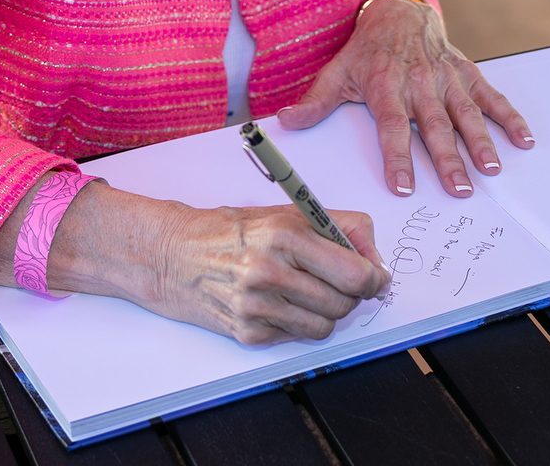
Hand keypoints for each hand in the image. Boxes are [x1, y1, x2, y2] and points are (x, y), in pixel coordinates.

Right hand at [0, 181, 390, 344]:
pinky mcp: (247, 332)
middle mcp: (269, 271)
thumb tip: (376, 259)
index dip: (374, 278)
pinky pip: (298, 337)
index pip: (355, 272)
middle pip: (344, 302)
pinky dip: (298, 323)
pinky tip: (281, 302)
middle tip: (342, 282)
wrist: (173, 254)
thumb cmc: (233, 229)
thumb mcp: (287, 212)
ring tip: (309, 291)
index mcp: (285, 235)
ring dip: (327, 311)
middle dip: (351, 295)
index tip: (376, 278)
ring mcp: (256, 306)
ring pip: (325, 325)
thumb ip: (338, 228)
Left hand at [278, 0, 533, 197]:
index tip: (403, 186)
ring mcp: (446, 78)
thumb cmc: (367, 50)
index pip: (392, 127)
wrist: (397, 10)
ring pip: (466, 113)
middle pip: (434, 126)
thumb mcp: (337, 72)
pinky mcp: (466, 72)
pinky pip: (490, 96)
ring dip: (481, 142)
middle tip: (459, 189)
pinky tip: (523, 139)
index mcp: (386, 87)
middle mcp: (419, 83)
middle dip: (448, 159)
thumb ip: (316, 101)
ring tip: (492, 169)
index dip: (397, 156)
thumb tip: (286, 121)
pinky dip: (509, 116)